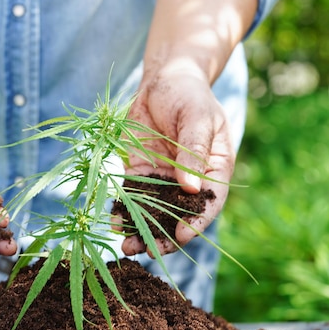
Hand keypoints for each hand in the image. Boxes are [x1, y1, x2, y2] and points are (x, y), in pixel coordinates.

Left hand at [115, 70, 233, 257]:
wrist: (164, 79)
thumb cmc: (189, 95)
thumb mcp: (197, 117)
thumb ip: (194, 150)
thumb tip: (189, 187)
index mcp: (214, 169)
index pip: (209, 202)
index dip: (197, 221)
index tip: (182, 235)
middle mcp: (189, 179)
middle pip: (178, 213)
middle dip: (163, 234)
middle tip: (147, 250)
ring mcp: (163, 177)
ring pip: (154, 210)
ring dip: (141, 229)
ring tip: (127, 247)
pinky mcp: (140, 171)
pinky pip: (132, 195)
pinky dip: (124, 210)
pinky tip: (114, 222)